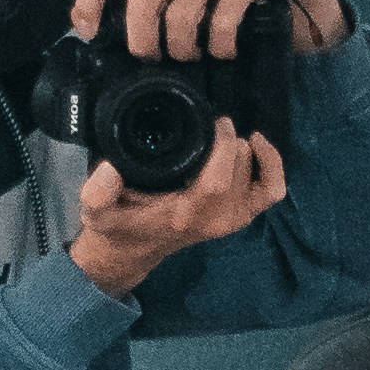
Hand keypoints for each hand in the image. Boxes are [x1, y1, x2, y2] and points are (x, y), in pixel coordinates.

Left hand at [67, 0, 344, 61]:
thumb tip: (86, 19)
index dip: (89, 1)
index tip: (89, 32)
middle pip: (141, 4)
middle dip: (144, 45)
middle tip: (155, 59)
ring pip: (180, 18)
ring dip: (185, 50)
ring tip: (196, 55)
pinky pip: (222, 22)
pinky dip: (221, 46)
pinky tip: (225, 50)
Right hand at [68, 115, 286, 296]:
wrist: (133, 249)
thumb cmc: (119, 224)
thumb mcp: (97, 210)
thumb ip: (97, 193)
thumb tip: (110, 170)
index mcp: (187, 214)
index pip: (218, 179)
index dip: (223, 145)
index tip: (214, 120)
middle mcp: (216, 218)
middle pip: (241, 170)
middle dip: (230, 141)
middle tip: (211, 123)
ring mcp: (232, 218)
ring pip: (257, 175)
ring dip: (244, 150)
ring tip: (222, 134)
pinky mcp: (241, 214)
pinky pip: (271, 190)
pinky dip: (271, 165)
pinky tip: (256, 144)